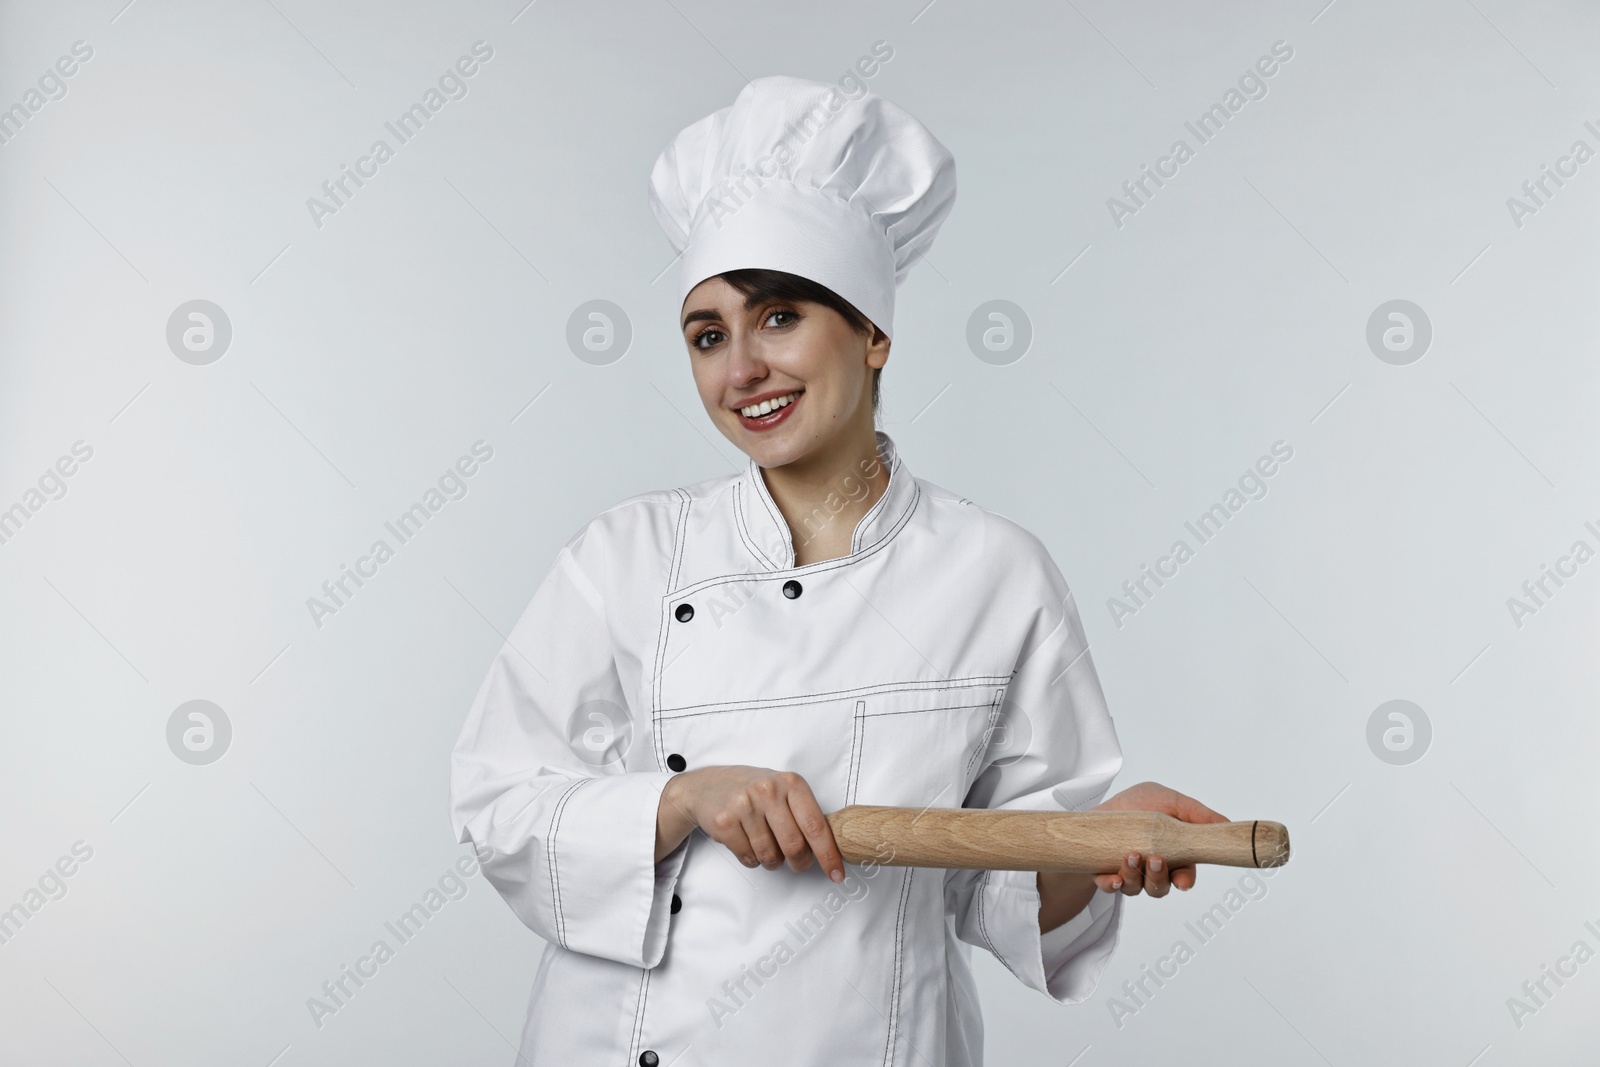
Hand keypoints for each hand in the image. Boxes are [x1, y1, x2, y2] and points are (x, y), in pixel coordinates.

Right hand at [656, 765, 844, 881]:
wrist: (706, 786)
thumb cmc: (753, 792)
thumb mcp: (782, 790)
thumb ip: (804, 813)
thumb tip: (831, 849)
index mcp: (791, 783)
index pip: (816, 825)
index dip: (829, 854)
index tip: (837, 874)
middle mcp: (769, 790)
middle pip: (794, 846)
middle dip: (799, 863)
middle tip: (797, 864)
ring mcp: (745, 804)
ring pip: (770, 856)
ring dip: (771, 861)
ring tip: (765, 845)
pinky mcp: (725, 821)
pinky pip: (748, 858)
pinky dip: (751, 859)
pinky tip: (747, 842)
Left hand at [1090, 781, 1228, 896]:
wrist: (1101, 809)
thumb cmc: (1137, 804)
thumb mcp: (1169, 801)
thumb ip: (1197, 814)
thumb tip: (1226, 824)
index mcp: (1172, 856)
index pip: (1184, 876)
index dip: (1185, 880)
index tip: (1182, 881)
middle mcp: (1152, 870)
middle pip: (1161, 887)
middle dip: (1159, 878)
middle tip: (1156, 860)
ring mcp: (1129, 875)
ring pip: (1136, 888)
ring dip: (1135, 875)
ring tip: (1131, 855)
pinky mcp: (1106, 874)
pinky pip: (1109, 887)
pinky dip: (1112, 885)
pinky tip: (1114, 878)